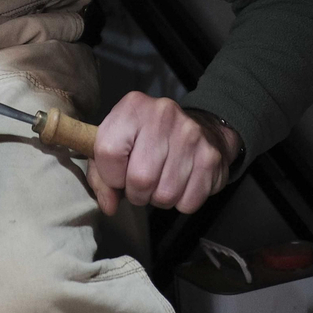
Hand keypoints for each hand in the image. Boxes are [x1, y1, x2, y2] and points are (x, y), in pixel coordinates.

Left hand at [86, 93, 239, 214]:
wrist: (201, 127)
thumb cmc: (148, 140)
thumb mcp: (117, 144)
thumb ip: (102, 176)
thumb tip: (109, 206)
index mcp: (133, 107)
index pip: (108, 152)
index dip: (110, 175)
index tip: (119, 174)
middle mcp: (163, 115)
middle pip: (140, 179)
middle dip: (137, 192)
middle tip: (142, 183)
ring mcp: (190, 135)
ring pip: (165, 195)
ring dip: (159, 198)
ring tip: (162, 180)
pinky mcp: (211, 157)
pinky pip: (188, 202)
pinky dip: (181, 202)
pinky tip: (182, 182)